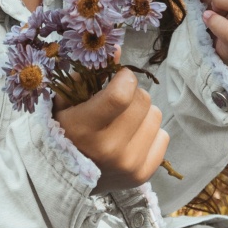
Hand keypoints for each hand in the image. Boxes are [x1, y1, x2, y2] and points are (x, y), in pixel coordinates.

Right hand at [52, 48, 169, 193]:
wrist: (64, 179)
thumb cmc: (64, 132)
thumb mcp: (66, 101)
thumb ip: (89, 75)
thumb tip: (117, 49)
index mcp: (85, 128)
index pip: (121, 95)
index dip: (125, 78)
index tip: (119, 78)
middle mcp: (109, 149)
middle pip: (142, 100)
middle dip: (132, 95)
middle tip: (118, 104)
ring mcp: (128, 164)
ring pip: (155, 116)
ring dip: (142, 114)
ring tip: (124, 123)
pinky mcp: (143, 175)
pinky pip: (163, 136)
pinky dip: (150, 133)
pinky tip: (132, 139)